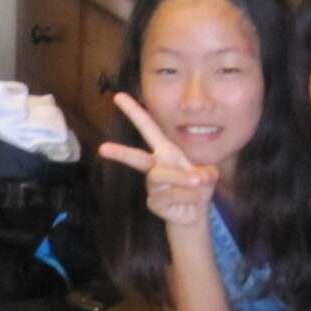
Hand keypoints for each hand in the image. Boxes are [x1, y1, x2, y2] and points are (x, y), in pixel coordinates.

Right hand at [97, 92, 216, 229]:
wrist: (195, 214)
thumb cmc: (198, 187)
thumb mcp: (208, 174)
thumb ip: (206, 173)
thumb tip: (198, 177)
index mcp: (166, 152)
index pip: (149, 128)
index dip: (135, 112)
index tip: (119, 96)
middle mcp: (156, 166)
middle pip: (136, 157)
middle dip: (121, 152)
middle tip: (102, 148)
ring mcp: (153, 187)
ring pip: (160, 177)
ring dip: (181, 178)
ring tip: (198, 182)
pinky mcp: (154, 203)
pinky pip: (169, 196)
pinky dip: (187, 196)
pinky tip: (195, 199)